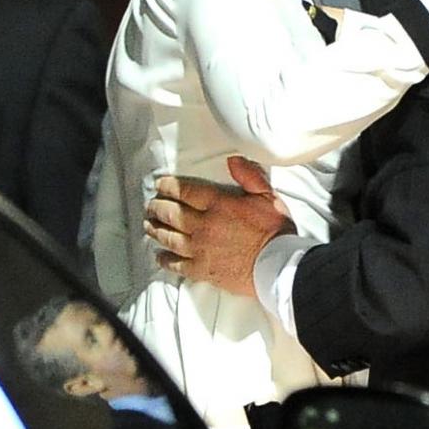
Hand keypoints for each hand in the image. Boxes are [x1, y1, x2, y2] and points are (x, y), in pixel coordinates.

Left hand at [145, 156, 293, 295]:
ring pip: (168, 237)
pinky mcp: (202, 269)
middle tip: (151, 205)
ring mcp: (200, 249)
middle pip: (170, 213)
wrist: (279, 266)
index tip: (161, 184)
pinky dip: (165, 259)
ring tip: (149, 225)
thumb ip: (249, 176)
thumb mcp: (267, 197)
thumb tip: (232, 159)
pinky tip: (160, 256)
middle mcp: (203, 225)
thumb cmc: (275, 231)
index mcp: (218, 204)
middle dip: (156, 207)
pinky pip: (176, 264)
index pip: (184, 190)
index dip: (168, 186)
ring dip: (155, 230)